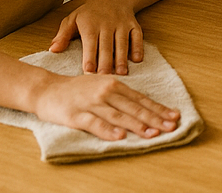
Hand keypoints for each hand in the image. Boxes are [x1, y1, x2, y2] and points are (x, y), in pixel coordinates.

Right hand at [32, 71, 179, 141]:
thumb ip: (120, 95)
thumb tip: (143, 107)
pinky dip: (108, 130)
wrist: (47, 89)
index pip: (141, 99)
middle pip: (134, 108)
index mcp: (114, 84)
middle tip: (171, 126)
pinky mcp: (77, 115)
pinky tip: (120, 136)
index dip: (158, 109)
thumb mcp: (102, 86)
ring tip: (153, 133)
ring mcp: (92, 103)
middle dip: (155, 118)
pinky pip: (95, 123)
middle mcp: (106, 92)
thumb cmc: (77, 89)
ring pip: (119, 115)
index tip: (174, 116)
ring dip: (137, 125)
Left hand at [48, 1, 143, 75]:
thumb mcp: (72, 19)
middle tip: (104, 78)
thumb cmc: (89, 13)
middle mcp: (107, 24)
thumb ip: (63, 35)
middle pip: (107, 45)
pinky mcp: (133, 24)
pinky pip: (137, 36)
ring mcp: (122, 24)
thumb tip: (53, 50)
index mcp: (90, 25)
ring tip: (121, 73)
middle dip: (106, 62)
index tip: (88, 72)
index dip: (90, 57)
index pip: (90, 43)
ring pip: (122, 42)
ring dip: (122, 58)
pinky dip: (138, 47)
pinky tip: (137, 60)